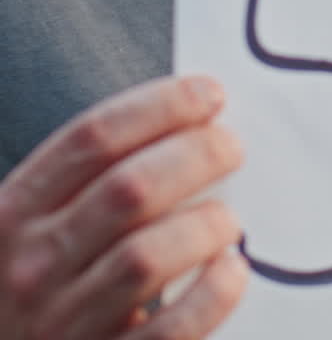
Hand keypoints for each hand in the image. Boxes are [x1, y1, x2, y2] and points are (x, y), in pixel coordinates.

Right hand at [0, 75, 247, 337]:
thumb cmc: (41, 281)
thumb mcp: (38, 223)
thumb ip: (93, 180)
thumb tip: (192, 125)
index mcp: (16, 210)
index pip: (93, 137)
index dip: (161, 106)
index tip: (209, 94)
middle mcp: (34, 263)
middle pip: (129, 188)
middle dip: (196, 155)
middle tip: (231, 147)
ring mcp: (63, 322)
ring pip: (148, 256)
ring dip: (204, 226)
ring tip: (228, 218)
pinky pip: (170, 330)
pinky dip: (211, 296)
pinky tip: (230, 271)